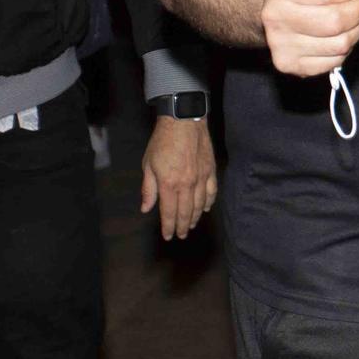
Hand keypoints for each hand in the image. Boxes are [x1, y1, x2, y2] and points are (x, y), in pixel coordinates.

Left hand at [141, 115, 216, 239]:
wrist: (183, 122)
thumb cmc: (162, 142)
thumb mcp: (148, 165)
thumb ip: (148, 189)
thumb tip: (146, 208)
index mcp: (169, 184)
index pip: (169, 212)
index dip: (169, 226)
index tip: (168, 236)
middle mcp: (187, 184)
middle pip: (186, 212)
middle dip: (183, 226)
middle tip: (181, 235)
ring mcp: (201, 178)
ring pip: (200, 204)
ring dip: (195, 217)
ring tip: (191, 225)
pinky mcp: (210, 170)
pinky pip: (212, 191)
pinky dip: (209, 202)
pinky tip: (206, 208)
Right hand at [261, 0, 358, 76]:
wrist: (276, 8)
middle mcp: (274, 18)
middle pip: (338, 21)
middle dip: (358, 8)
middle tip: (357, 0)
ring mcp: (281, 44)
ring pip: (340, 44)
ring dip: (355, 29)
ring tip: (349, 15)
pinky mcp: (290, 66)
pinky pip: (333, 63)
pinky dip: (343, 49)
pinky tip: (337, 34)